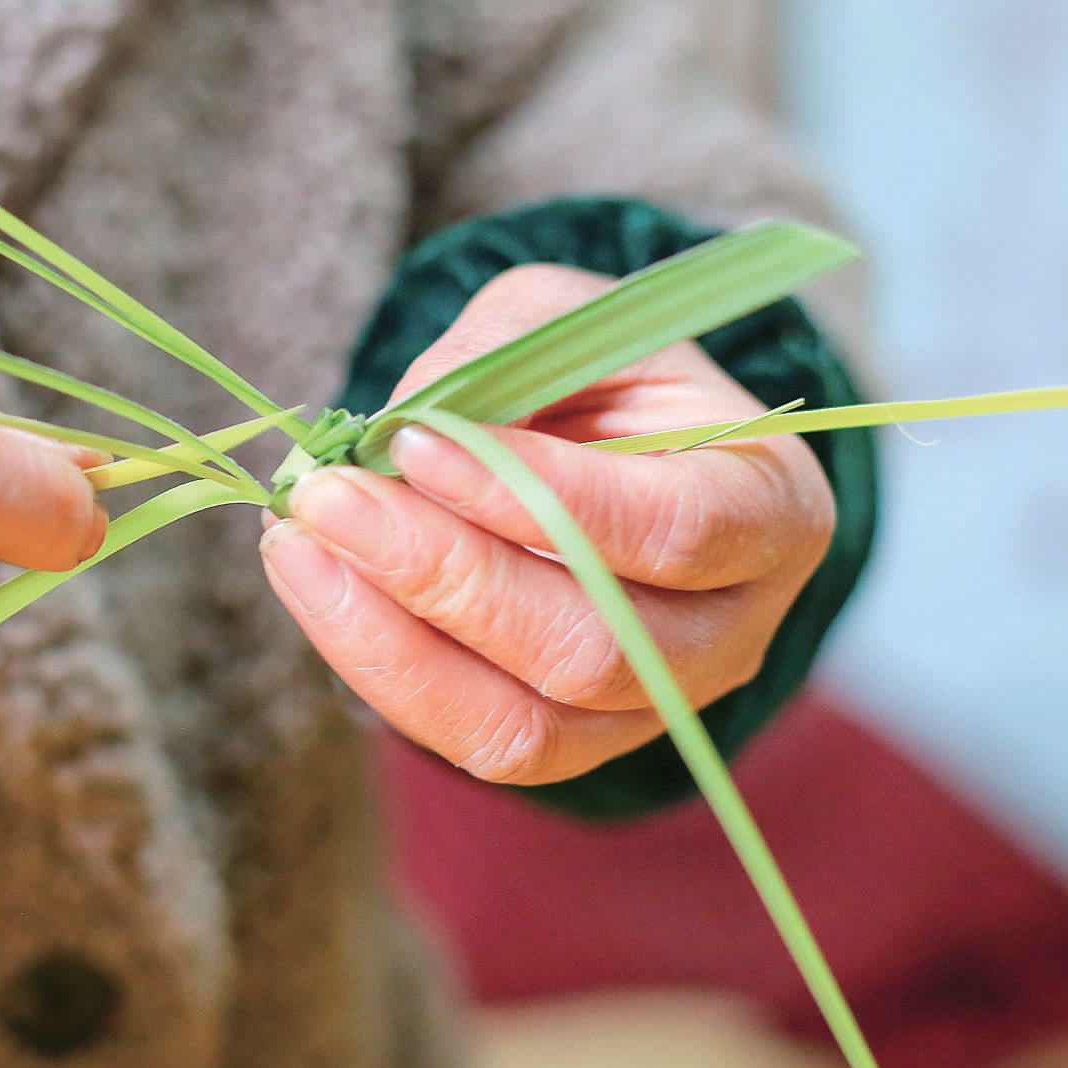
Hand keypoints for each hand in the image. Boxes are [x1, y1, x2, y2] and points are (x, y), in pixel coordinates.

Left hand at [260, 265, 834, 783]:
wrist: (603, 457)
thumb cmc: (599, 381)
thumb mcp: (567, 322)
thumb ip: (500, 354)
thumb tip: (406, 428)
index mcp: (772, 508)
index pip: (672, 529)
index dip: (537, 496)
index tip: (413, 444)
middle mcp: (733, 631)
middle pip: (592, 645)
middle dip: (442, 572)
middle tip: (324, 496)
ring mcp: (653, 707)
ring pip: (526, 720)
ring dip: (390, 636)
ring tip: (295, 543)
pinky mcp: (573, 746)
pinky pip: (474, 740)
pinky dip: (381, 670)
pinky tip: (316, 587)